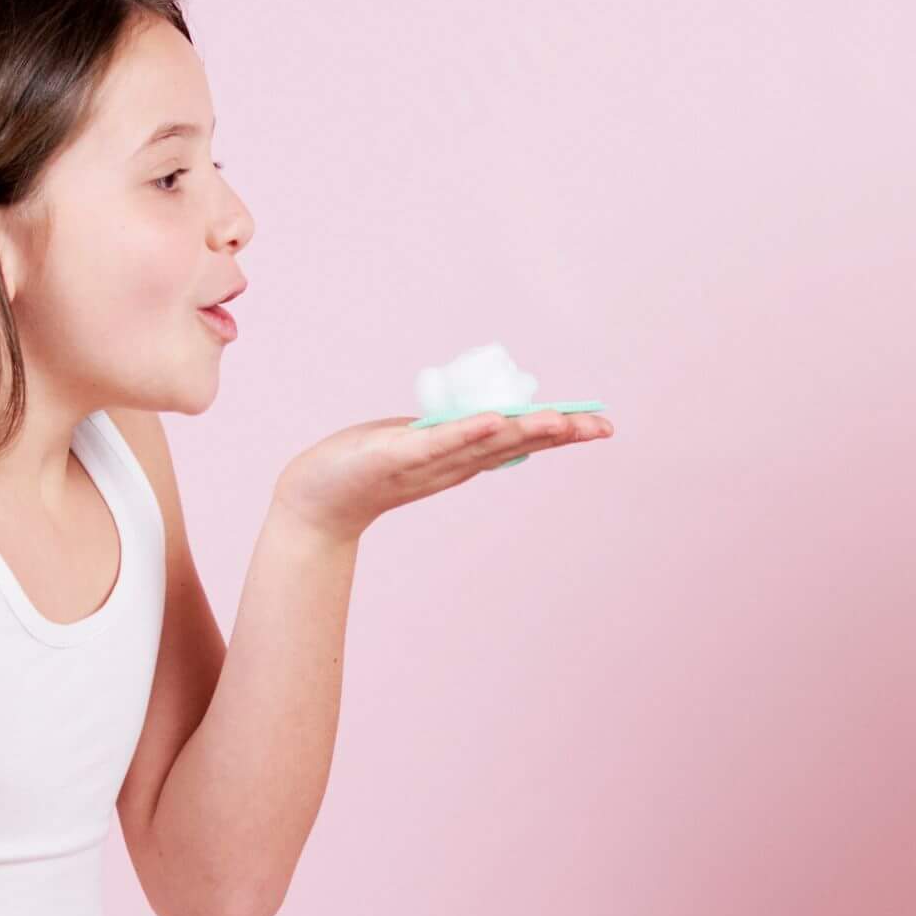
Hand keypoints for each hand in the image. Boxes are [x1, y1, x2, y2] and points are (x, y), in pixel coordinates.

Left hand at [271, 409, 615, 544]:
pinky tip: (493, 421)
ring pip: (484, 444)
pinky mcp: (396, 456)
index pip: (519, 439)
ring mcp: (426, 461)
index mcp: (461, 454)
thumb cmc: (363, 465)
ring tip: (560, 420)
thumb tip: (484, 416)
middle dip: (558, 433)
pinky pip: (436, 442)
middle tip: (601, 426)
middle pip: (514, 443)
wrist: (314, 499)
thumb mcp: (417, 442)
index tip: (601, 424)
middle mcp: (452, 461)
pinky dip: (465, 432)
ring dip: (522, 430)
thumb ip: (449, 432)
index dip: (560, 431)